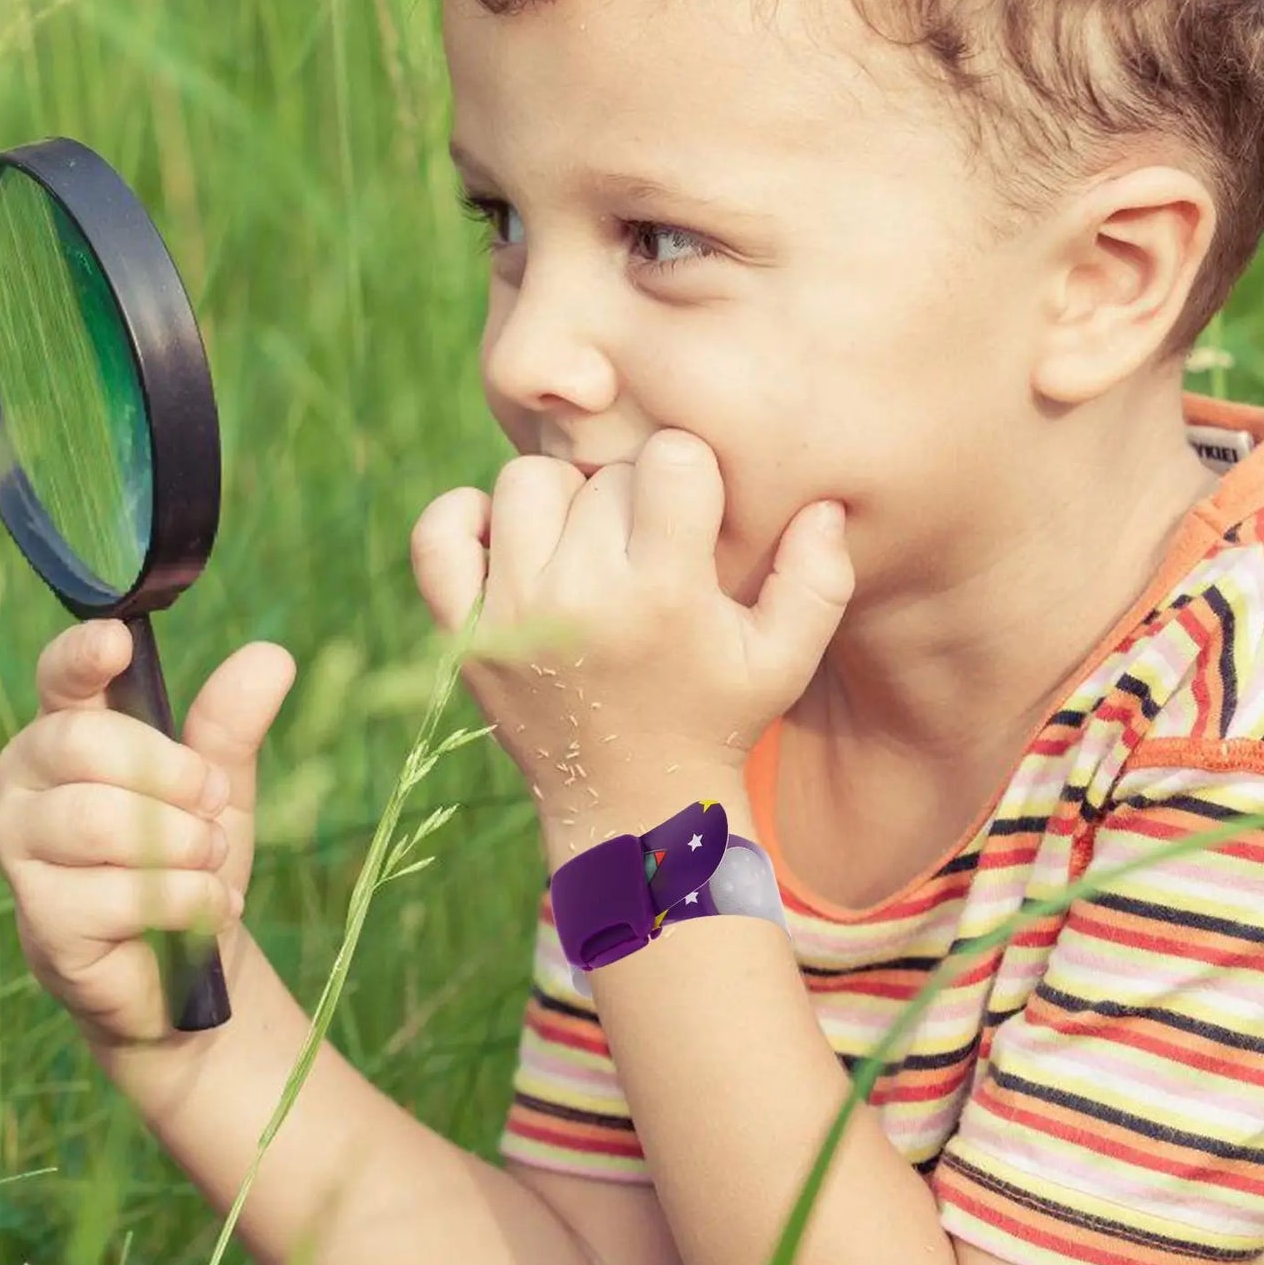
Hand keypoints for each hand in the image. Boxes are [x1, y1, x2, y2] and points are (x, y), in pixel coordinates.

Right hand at [0, 619, 295, 1044]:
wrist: (186, 966)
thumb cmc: (188, 858)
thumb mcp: (219, 783)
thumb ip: (232, 722)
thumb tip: (272, 654)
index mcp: (69, 731)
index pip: (59, 677)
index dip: (82, 655)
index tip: (116, 643)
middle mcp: (28, 780)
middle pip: (84, 744)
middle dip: (172, 774)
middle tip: (215, 805)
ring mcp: (22, 849)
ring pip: (98, 821)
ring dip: (183, 843)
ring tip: (213, 862)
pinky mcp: (42, 917)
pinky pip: (120, 893)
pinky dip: (187, 900)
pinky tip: (208, 910)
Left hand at [409, 430, 853, 823]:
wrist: (630, 806)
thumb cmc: (716, 718)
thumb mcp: (786, 660)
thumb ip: (819, 579)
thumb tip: (825, 503)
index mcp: (665, 595)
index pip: (671, 458)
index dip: (690, 477)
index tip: (693, 520)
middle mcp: (581, 597)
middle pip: (600, 472)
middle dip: (630, 500)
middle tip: (645, 551)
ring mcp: (511, 614)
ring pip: (524, 482)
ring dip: (561, 504)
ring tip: (588, 550)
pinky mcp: (463, 635)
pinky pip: (438, 534)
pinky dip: (464, 520)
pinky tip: (512, 544)